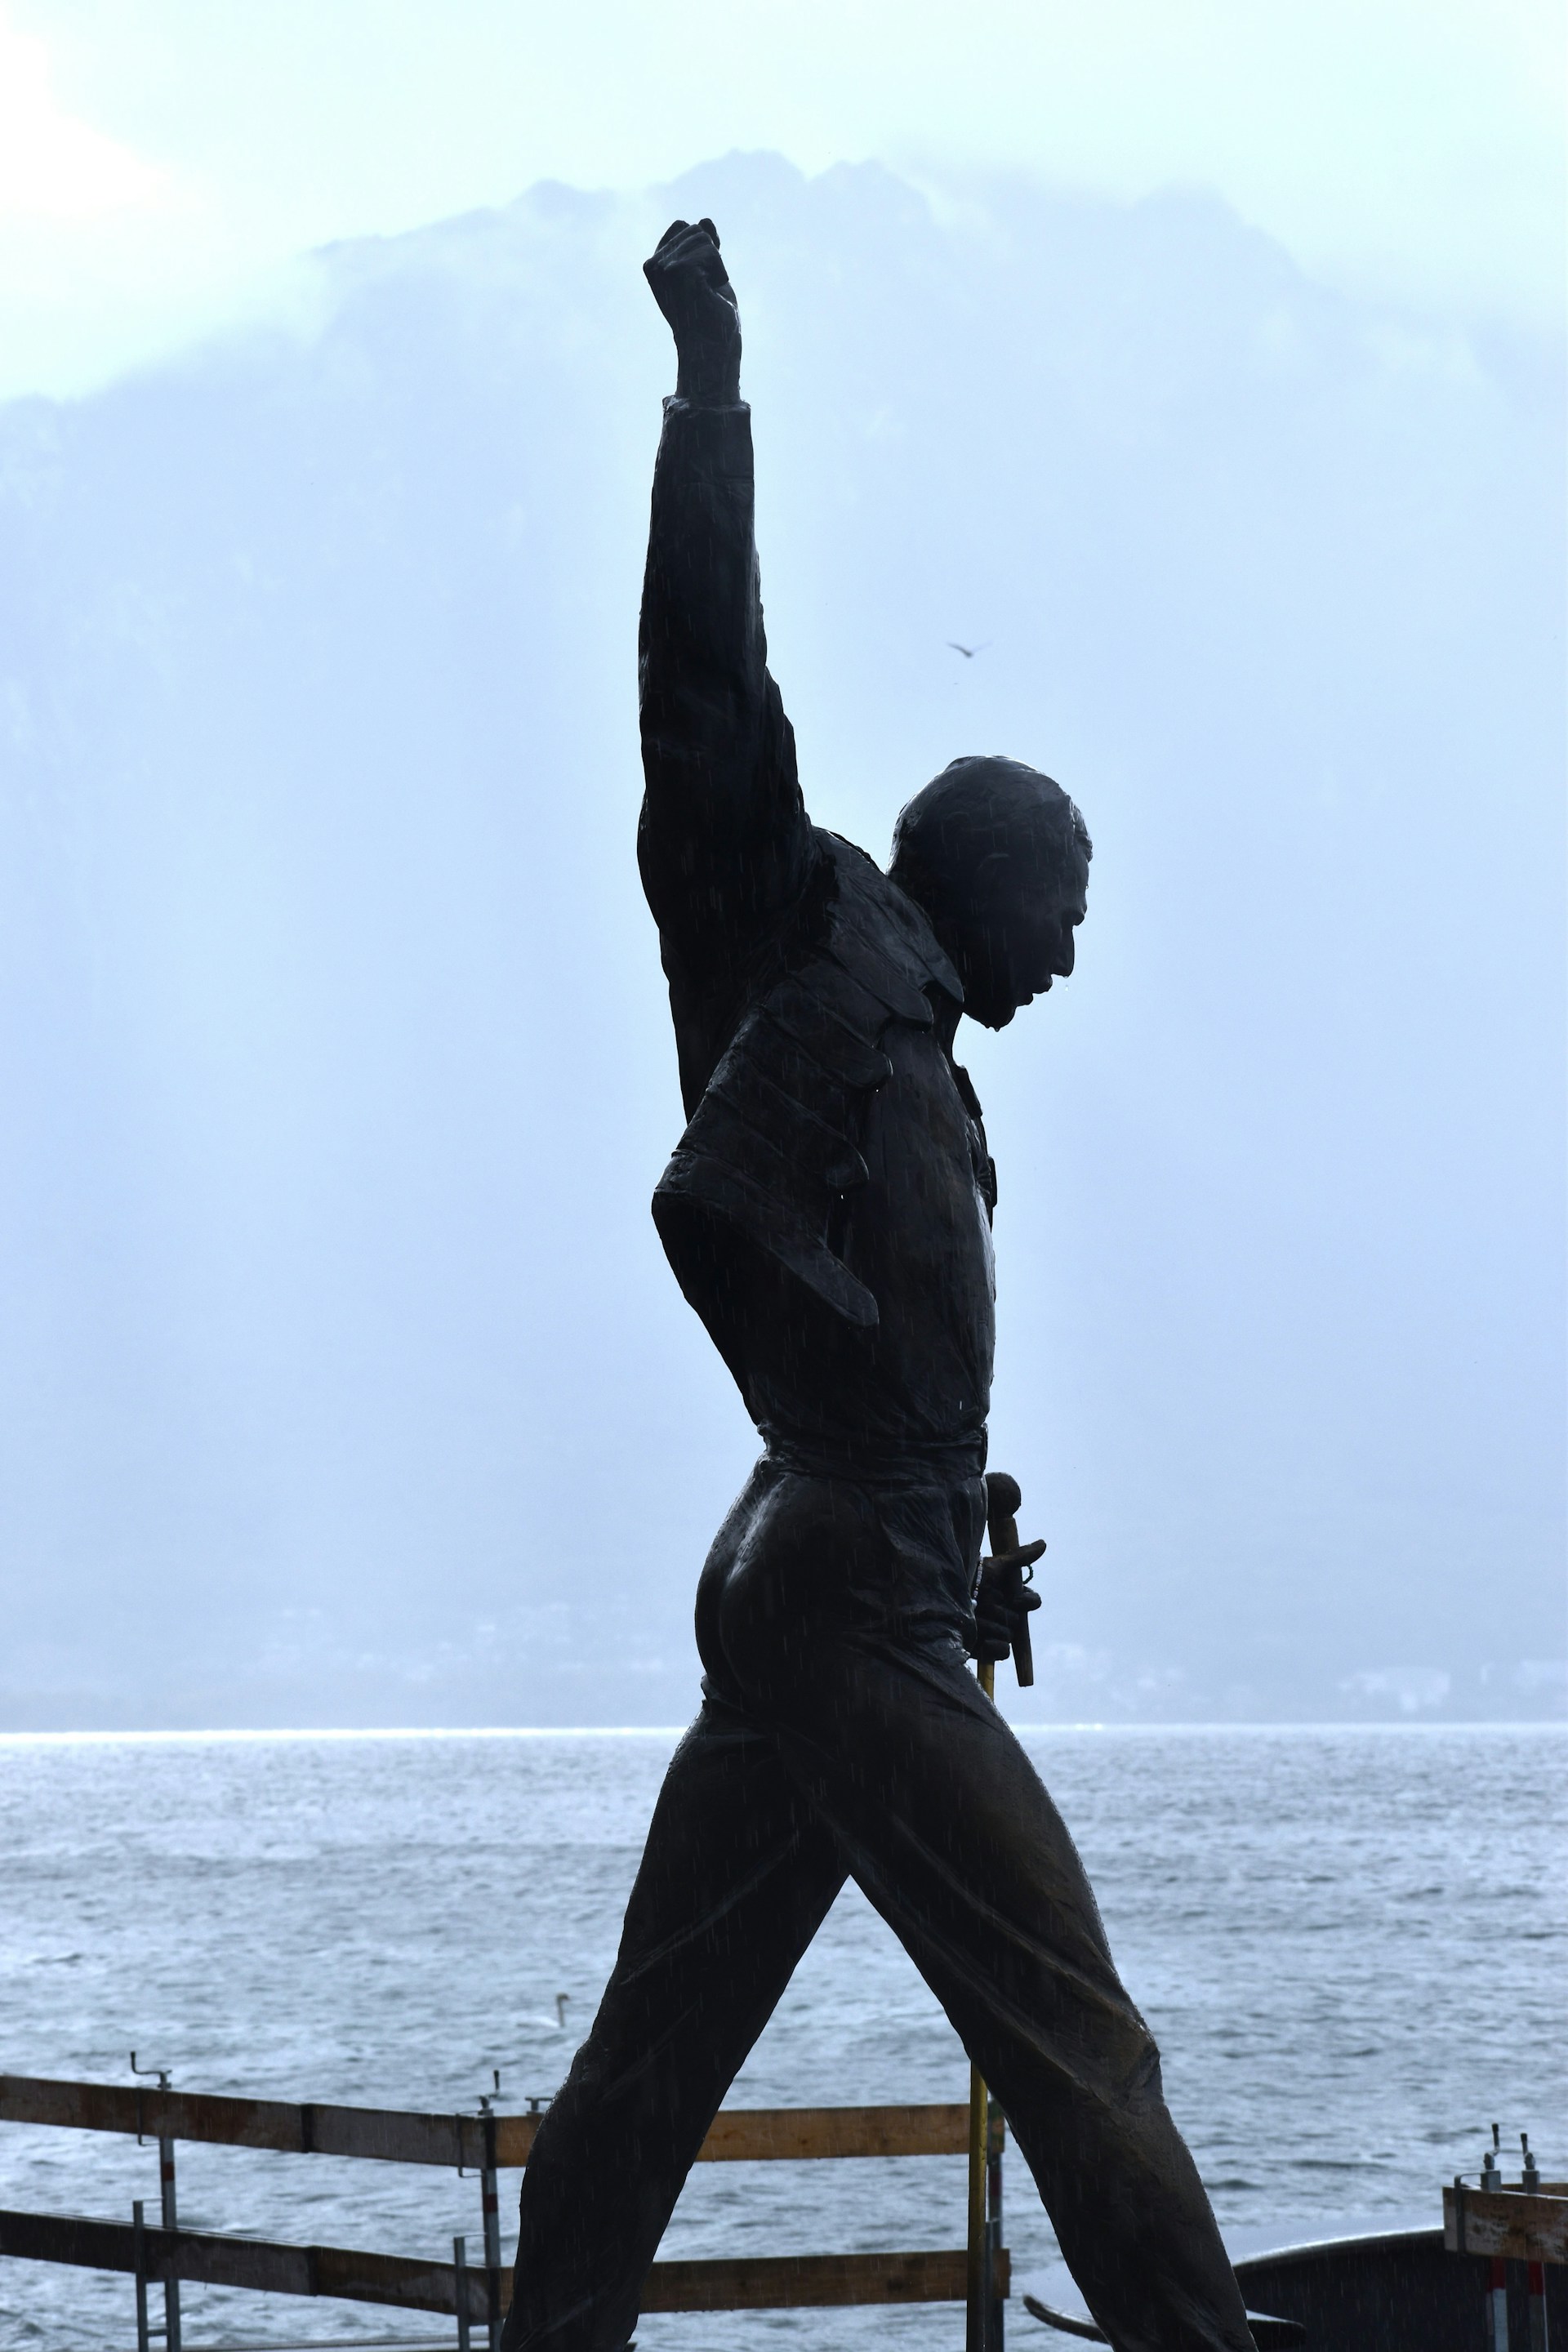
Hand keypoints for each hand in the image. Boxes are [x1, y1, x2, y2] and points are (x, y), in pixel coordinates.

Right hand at [643, 217, 741, 403]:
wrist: (712, 350)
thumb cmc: (712, 318)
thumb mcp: (709, 273)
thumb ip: (705, 246)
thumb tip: (704, 219)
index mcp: (654, 265)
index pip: (681, 225)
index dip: (702, 244)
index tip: (703, 277)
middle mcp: (653, 265)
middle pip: (694, 229)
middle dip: (711, 256)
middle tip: (706, 290)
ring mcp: (664, 268)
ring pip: (703, 236)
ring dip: (716, 266)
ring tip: (707, 294)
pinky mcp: (679, 271)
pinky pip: (711, 249)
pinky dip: (719, 271)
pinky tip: (710, 294)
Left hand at [972, 1538, 1045, 1665]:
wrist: (942, 1597)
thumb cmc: (969, 1577)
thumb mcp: (994, 1566)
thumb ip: (1019, 1556)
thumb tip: (1044, 1543)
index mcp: (1011, 1597)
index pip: (1032, 1602)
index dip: (1027, 1602)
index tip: (1016, 1600)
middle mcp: (1006, 1615)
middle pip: (1018, 1620)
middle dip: (999, 1612)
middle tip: (982, 1603)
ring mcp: (998, 1632)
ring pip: (1008, 1635)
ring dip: (990, 1625)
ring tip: (973, 1617)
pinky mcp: (988, 1648)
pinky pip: (1003, 1653)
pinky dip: (995, 1647)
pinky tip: (982, 1640)